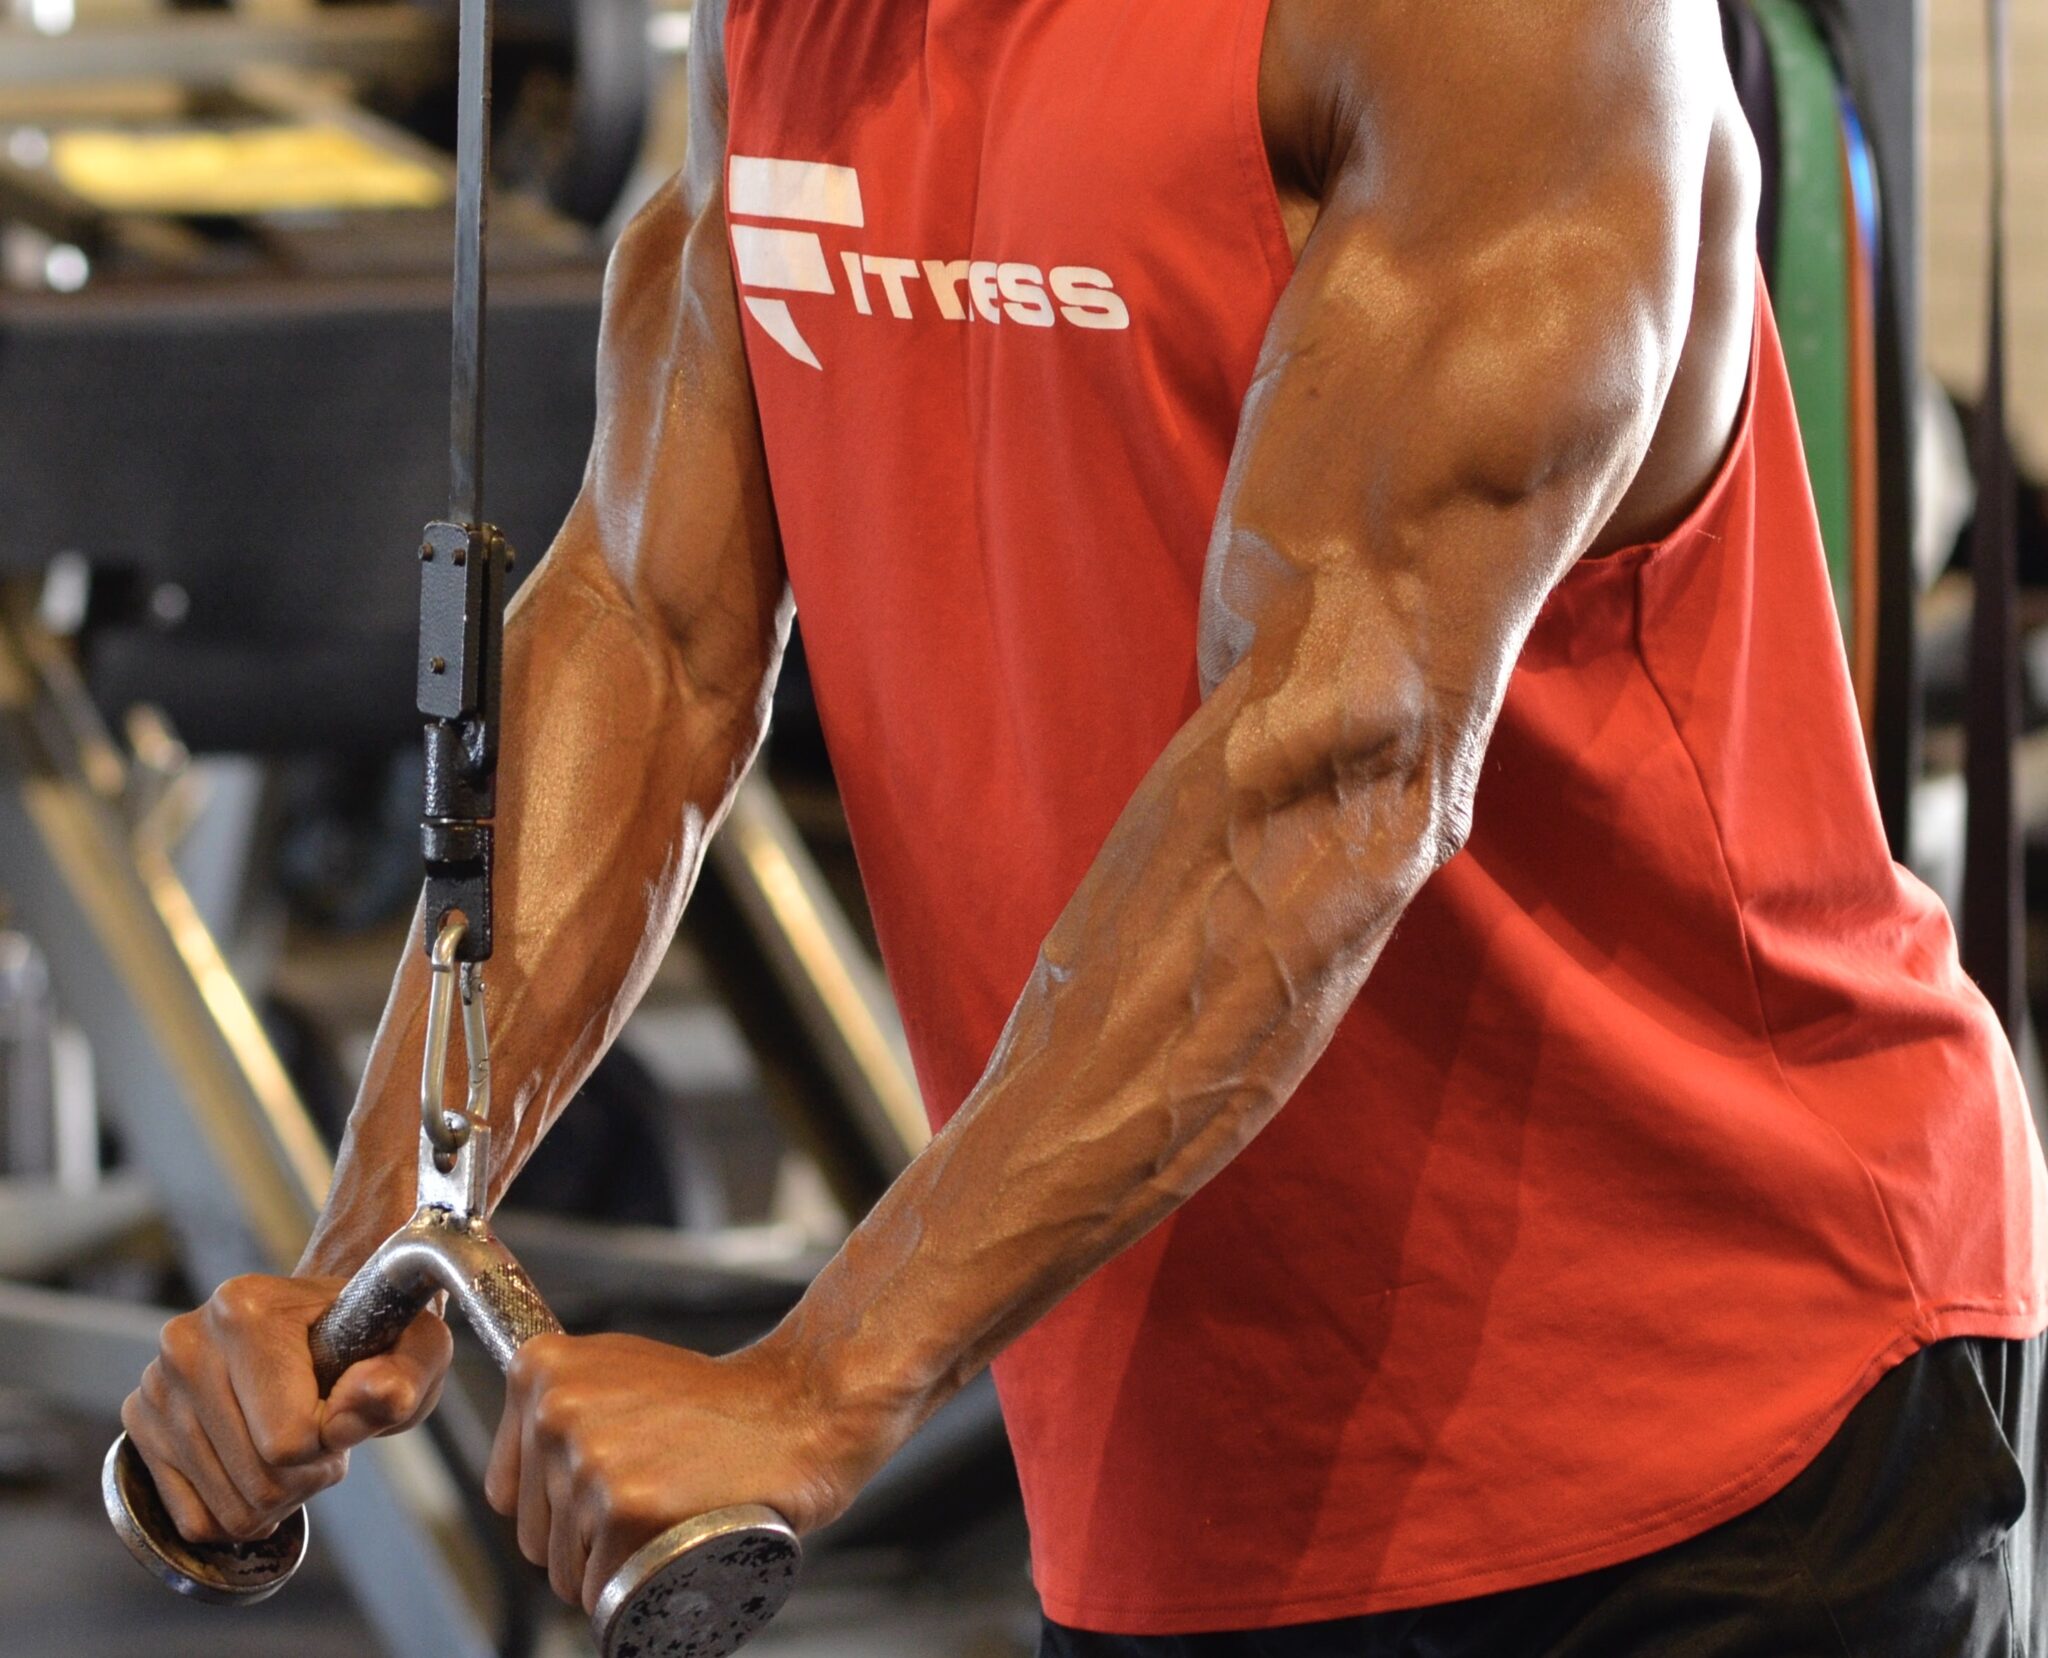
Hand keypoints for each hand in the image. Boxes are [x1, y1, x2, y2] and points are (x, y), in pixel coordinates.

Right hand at [119, 1273, 452, 1544]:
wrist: (322, 1323)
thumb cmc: (372, 1338)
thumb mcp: (414, 1349)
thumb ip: (404, 1376)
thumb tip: (375, 1396)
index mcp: (245, 1309)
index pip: (289, 1439)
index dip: (332, 1441)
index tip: (343, 1406)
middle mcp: (186, 1343)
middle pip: (258, 1480)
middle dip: (307, 1475)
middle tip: (323, 1431)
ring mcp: (156, 1387)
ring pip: (227, 1509)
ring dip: (278, 1496)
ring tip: (294, 1442)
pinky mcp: (141, 1426)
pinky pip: (194, 1520)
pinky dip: (238, 1510)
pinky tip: (259, 1464)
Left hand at [486, 1331, 896, 1613]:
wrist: (803, 1405)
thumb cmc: (721, 1401)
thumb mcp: (620, 1372)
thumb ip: (564, 1406)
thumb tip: (522, 1460)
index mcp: (541, 1371)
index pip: (509, 1491)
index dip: (561, 1506)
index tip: (612, 1486)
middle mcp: (554, 1410)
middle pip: (534, 1537)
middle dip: (588, 1542)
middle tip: (655, 1499)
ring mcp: (587, 1459)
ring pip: (566, 1573)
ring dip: (616, 1569)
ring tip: (671, 1516)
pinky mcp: (625, 1508)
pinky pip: (604, 1593)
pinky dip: (640, 1591)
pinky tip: (678, 1544)